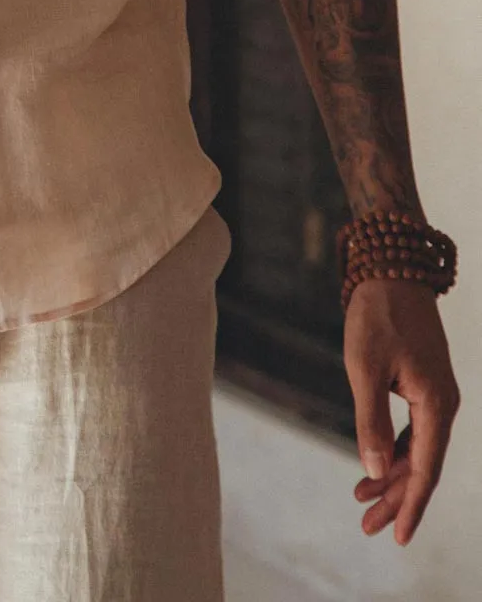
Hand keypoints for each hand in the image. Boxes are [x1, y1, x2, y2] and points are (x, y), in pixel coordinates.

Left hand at [346, 279, 459, 543]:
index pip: (424, 469)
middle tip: (367, 525)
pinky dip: (392, 449)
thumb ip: (371, 419)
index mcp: (436, 404)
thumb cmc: (377, 315)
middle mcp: (443, 404)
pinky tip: (373, 462)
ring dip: (391, 474)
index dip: (410, 504)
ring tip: (362, 499)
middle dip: (396, 497)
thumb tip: (372, 468)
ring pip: (416, 449)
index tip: (397, 536)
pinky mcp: (423, 383)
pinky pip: (413, 429)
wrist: (391, 268)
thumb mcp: (365, 367)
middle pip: (421, 465)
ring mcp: (435, 393)